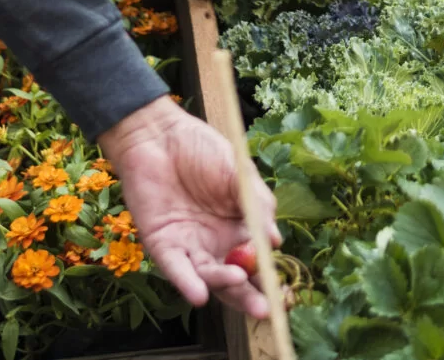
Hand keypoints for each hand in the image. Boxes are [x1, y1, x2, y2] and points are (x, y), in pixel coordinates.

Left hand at [98, 97, 276, 314]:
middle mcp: (216, 242)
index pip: (258, 259)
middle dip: (250, 295)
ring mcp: (189, 246)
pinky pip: (176, 269)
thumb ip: (258, 205)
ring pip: (208, 276)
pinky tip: (201, 294)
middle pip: (235, 278)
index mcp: (239, 226)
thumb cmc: (202, 149)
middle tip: (265, 308)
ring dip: (224, 285)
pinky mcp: (162, 245)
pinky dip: (187, 283)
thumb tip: (275, 241)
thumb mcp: (240, 174)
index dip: (271, 276)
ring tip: (239, 280)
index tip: (285, 290)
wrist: (158, 135)